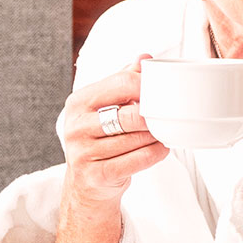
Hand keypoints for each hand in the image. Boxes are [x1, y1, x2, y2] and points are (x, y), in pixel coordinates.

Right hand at [56, 57, 169, 209]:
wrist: (86, 184)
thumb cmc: (100, 139)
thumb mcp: (106, 107)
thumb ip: (123, 81)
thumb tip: (144, 58)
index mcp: (78, 103)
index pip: (121, 83)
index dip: (147, 87)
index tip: (160, 93)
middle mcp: (76, 126)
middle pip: (130, 114)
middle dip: (153, 116)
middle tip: (166, 116)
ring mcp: (83, 153)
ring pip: (136, 138)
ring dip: (156, 136)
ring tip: (163, 133)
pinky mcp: (96, 175)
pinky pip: (137, 160)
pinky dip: (155, 153)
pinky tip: (161, 148)